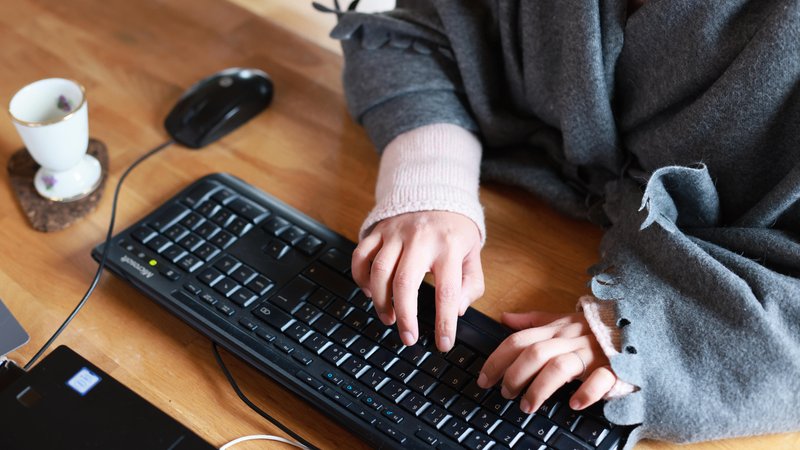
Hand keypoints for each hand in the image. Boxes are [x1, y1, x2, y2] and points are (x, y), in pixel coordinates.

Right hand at [351, 211, 483, 351]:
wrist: (435, 191)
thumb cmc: (454, 231)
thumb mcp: (473, 255)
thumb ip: (471, 285)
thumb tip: (457, 310)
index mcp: (450, 246)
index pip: (447, 291)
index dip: (444, 322)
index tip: (443, 343)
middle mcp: (421, 238)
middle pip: (405, 282)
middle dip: (405, 316)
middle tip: (409, 338)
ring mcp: (396, 232)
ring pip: (379, 271)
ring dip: (380, 301)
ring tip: (389, 318)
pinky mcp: (379, 229)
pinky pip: (361, 255)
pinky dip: (360, 278)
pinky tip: (370, 292)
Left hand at [478, 310, 617, 412]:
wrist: (637, 326)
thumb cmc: (594, 328)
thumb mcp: (563, 320)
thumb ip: (533, 321)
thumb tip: (504, 318)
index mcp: (556, 329)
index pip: (518, 341)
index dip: (497, 360)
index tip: (483, 379)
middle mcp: (570, 339)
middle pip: (534, 354)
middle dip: (514, 375)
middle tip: (504, 394)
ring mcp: (592, 353)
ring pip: (560, 367)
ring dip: (539, 388)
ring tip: (527, 406)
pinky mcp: (615, 367)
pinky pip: (600, 379)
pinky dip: (586, 392)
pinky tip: (574, 403)